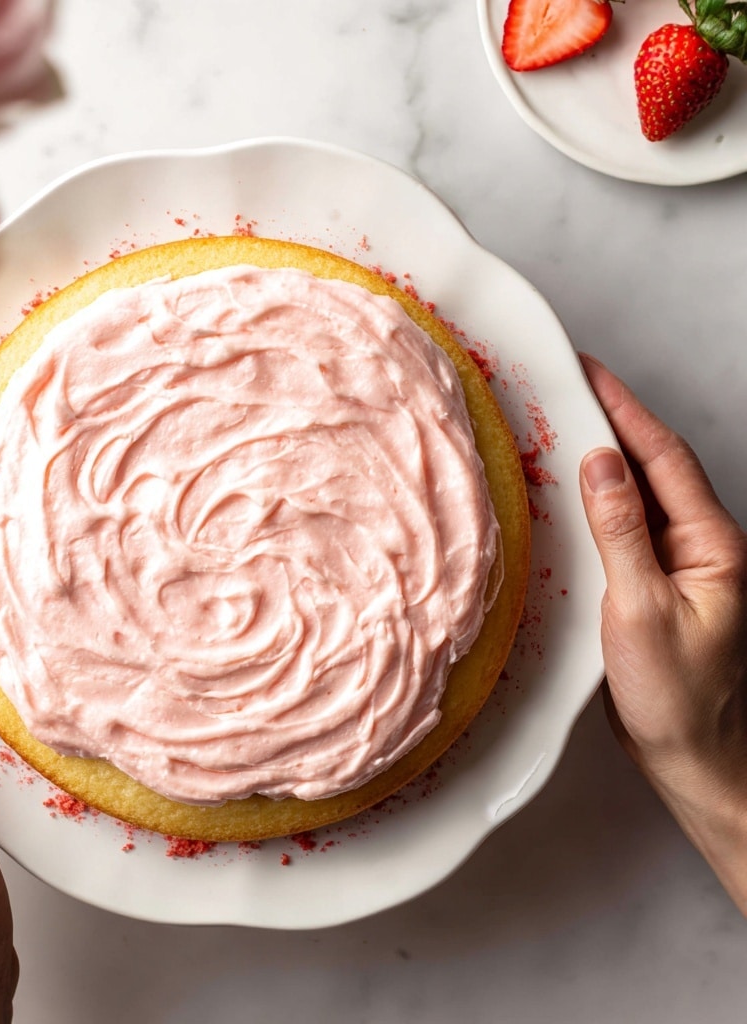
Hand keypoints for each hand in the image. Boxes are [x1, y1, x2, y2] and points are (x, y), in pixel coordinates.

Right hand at [578, 354, 746, 914]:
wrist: (694, 759)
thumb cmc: (678, 698)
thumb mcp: (642, 610)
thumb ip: (621, 532)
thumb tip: (600, 462)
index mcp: (711, 545)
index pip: (663, 458)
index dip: (625, 409)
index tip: (588, 373)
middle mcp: (699, 547)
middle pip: (654, 467)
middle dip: (612, 422)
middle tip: (566, 388)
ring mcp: (676, 567)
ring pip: (637, 496)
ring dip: (601, 459)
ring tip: (559, 428)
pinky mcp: (651, 587)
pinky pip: (623, 530)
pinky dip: (593, 503)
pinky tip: (566, 497)